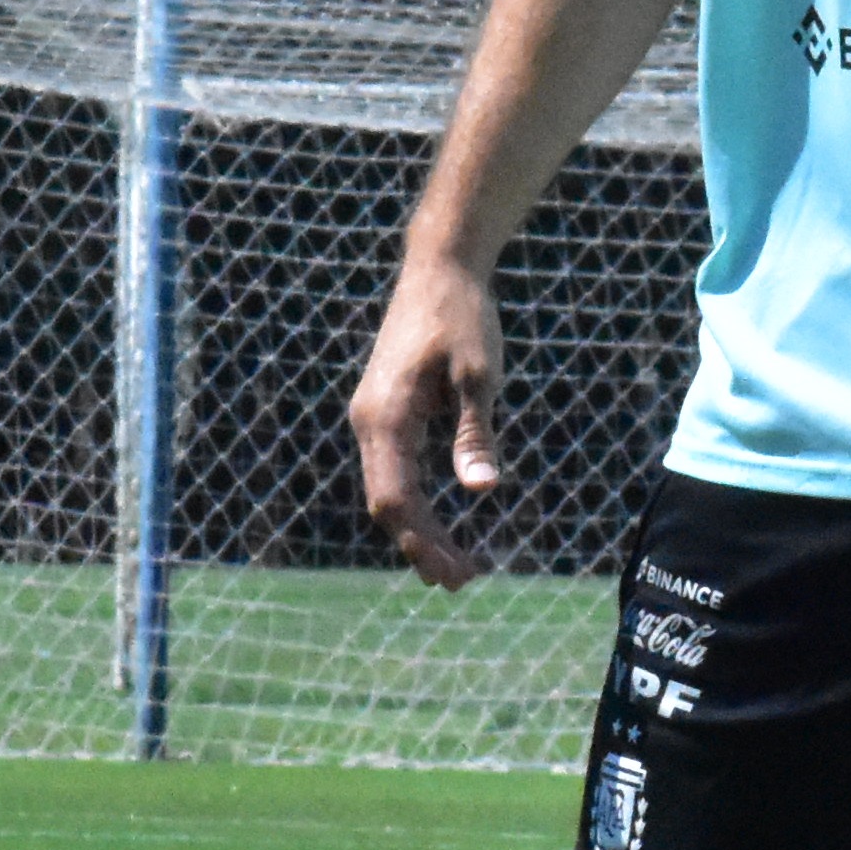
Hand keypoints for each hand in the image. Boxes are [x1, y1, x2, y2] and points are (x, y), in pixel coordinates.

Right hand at [349, 245, 504, 589]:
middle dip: (420, 546)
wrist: (438, 267)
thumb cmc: (462, 315)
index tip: (454, 574)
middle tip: (460, 582)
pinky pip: (393, 470)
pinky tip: (437, 524)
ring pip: (388, 489)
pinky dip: (414, 503)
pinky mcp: (385, 410)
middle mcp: (369, 420)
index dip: (422, 541)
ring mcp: (373, 416)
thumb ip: (476, 434)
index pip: (395, 498)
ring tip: (452, 566)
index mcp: (386, 415)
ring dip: (417, 530)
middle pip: (386, 502)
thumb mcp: (479, 374)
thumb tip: (481, 491)